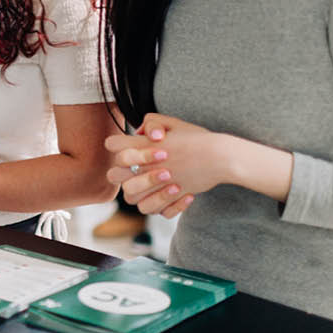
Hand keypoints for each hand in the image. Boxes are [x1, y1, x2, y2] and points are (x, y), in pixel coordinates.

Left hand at [105, 114, 229, 216]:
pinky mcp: (170, 199)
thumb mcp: (172, 123)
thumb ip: (151, 122)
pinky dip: (163, 206)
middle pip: (114, 175)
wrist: (220, 156)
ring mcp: (156, 184)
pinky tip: (176, 194)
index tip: (131, 145)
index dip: (118, 144)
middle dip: (122, 173)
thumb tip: (140, 132)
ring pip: (131, 198)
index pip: (112, 144)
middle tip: (140, 168)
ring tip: (160, 183)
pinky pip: (156, 210)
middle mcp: (145, 165)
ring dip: (142, 192)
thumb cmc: (196, 138)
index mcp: (143, 144)